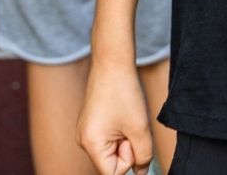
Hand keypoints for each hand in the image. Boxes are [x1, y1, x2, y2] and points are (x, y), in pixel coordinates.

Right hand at [78, 59, 153, 174]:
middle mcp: (83, 141)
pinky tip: (121, 114)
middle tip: (130, 124)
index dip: (129, 160)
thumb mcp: (139, 128)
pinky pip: (109, 139)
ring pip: (113, 151)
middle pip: (112, 163)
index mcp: (91, 144)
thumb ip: (143, 156)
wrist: (112, 62)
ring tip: (126, 116)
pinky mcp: (91, 124)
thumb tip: (141, 173)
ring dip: (125, 138)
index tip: (132, 138)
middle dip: (127, 148)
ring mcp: (86, 132)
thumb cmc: (124, 92)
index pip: (113, 173)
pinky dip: (120, 131)